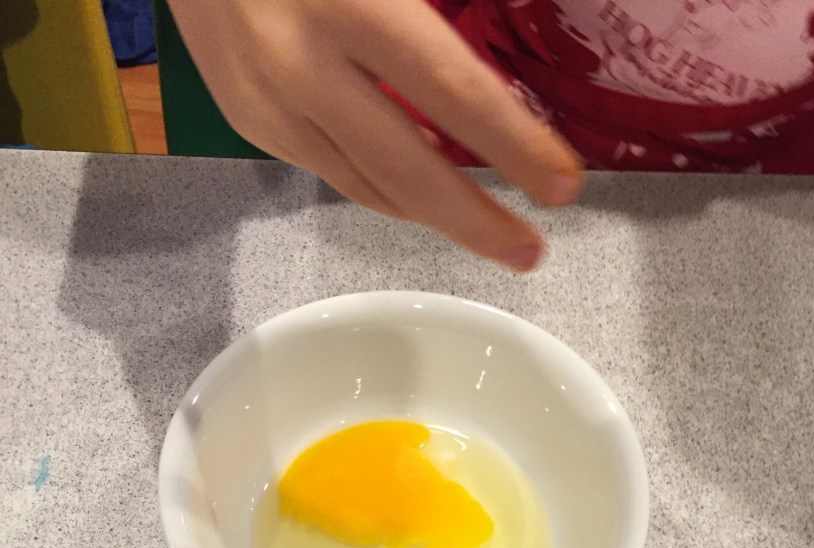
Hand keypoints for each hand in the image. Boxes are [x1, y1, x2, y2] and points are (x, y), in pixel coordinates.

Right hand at [168, 0, 582, 268]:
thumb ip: (432, 13)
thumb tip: (495, 81)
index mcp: (349, 3)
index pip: (450, 89)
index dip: (513, 144)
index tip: (562, 185)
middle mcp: (303, 67)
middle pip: (406, 170)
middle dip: (475, 221)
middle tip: (531, 254)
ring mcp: (269, 105)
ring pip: (368, 186)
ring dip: (434, 218)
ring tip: (493, 235)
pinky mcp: (249, 123)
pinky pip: (335, 173)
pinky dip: (387, 191)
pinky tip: (423, 196)